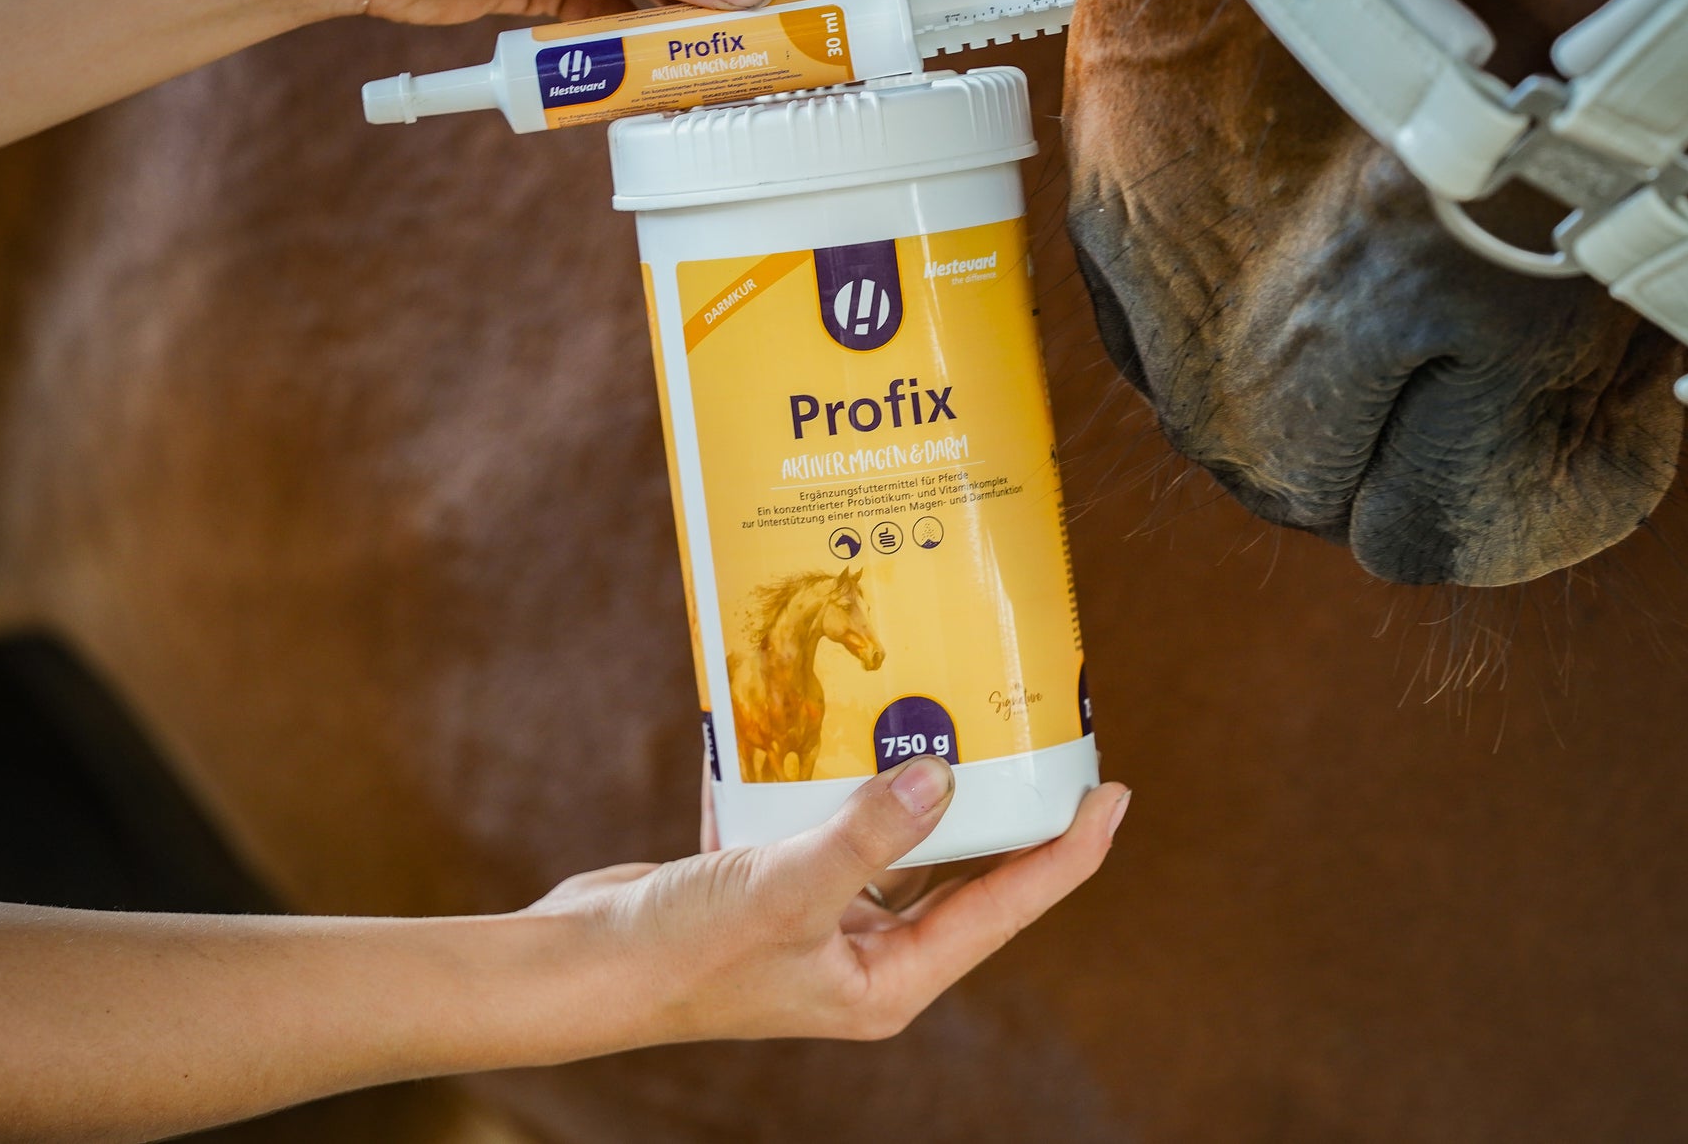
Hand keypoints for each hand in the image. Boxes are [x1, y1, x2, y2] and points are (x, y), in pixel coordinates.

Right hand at [528, 757, 1130, 1044]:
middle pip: (960, 871)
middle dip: (998, 805)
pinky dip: (827, 773)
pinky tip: (831, 715)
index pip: (1004, 907)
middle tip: (1039, 736)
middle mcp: (864, 953)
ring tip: (946, 709)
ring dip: (908, 778)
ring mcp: (819, 919)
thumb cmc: (681, 953)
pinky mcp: (773, 885)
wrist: (575, 968)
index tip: (1113, 792)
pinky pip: (823, 819)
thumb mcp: (784, 889)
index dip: (1067, 853)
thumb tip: (944, 774)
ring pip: (891, 837)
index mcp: (887, 978)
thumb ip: (868, 833)